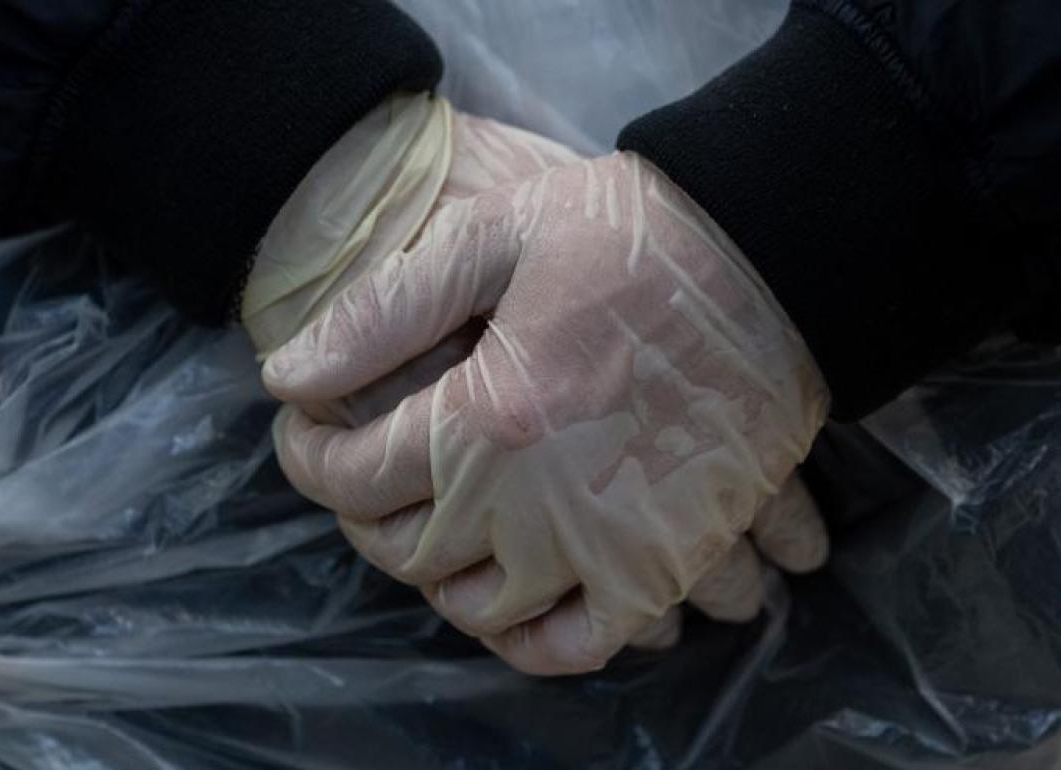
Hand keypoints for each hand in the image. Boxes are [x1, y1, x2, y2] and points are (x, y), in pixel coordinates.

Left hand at [265, 152, 829, 673]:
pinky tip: (518, 604)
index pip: (354, 477)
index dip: (310, 457)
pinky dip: (535, 643)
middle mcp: (535, 502)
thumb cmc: (631, 237)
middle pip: (410, 552)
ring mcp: (606, 544)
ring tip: (438, 529)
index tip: (305, 431)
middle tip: (368, 475)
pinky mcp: (667, 561)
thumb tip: (285, 375)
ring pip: (485, 611)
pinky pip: (584, 644)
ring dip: (440, 579)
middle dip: (366, 517)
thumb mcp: (495, 236)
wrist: (776, 260)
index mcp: (485, 419)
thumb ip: (383, 311)